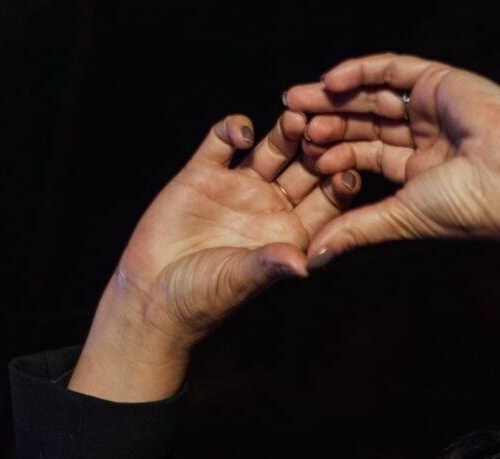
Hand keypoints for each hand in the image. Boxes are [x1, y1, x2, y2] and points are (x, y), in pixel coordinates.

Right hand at [69, 111, 360, 402]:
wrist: (151, 294)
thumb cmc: (201, 298)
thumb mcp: (238, 280)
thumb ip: (270, 265)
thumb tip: (303, 265)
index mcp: (290, 232)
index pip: (326, 202)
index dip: (338, 184)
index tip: (348, 169)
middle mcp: (270, 206)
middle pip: (304, 168)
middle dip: (317, 149)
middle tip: (327, 129)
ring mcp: (238, 187)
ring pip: (271, 149)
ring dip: (284, 132)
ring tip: (294, 119)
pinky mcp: (203, 174)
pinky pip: (222, 141)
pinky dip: (233, 129)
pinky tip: (241, 132)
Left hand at [284, 54, 499, 278]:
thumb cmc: (467, 207)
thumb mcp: (398, 218)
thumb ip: (354, 230)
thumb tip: (312, 258)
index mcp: (417, 170)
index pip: (362, 155)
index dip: (330, 153)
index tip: (298, 156)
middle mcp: (423, 136)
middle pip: (361, 123)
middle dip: (324, 120)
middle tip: (286, 120)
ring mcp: (431, 107)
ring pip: (370, 96)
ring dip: (333, 96)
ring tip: (296, 99)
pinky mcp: (439, 80)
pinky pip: (391, 70)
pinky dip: (360, 71)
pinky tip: (331, 79)